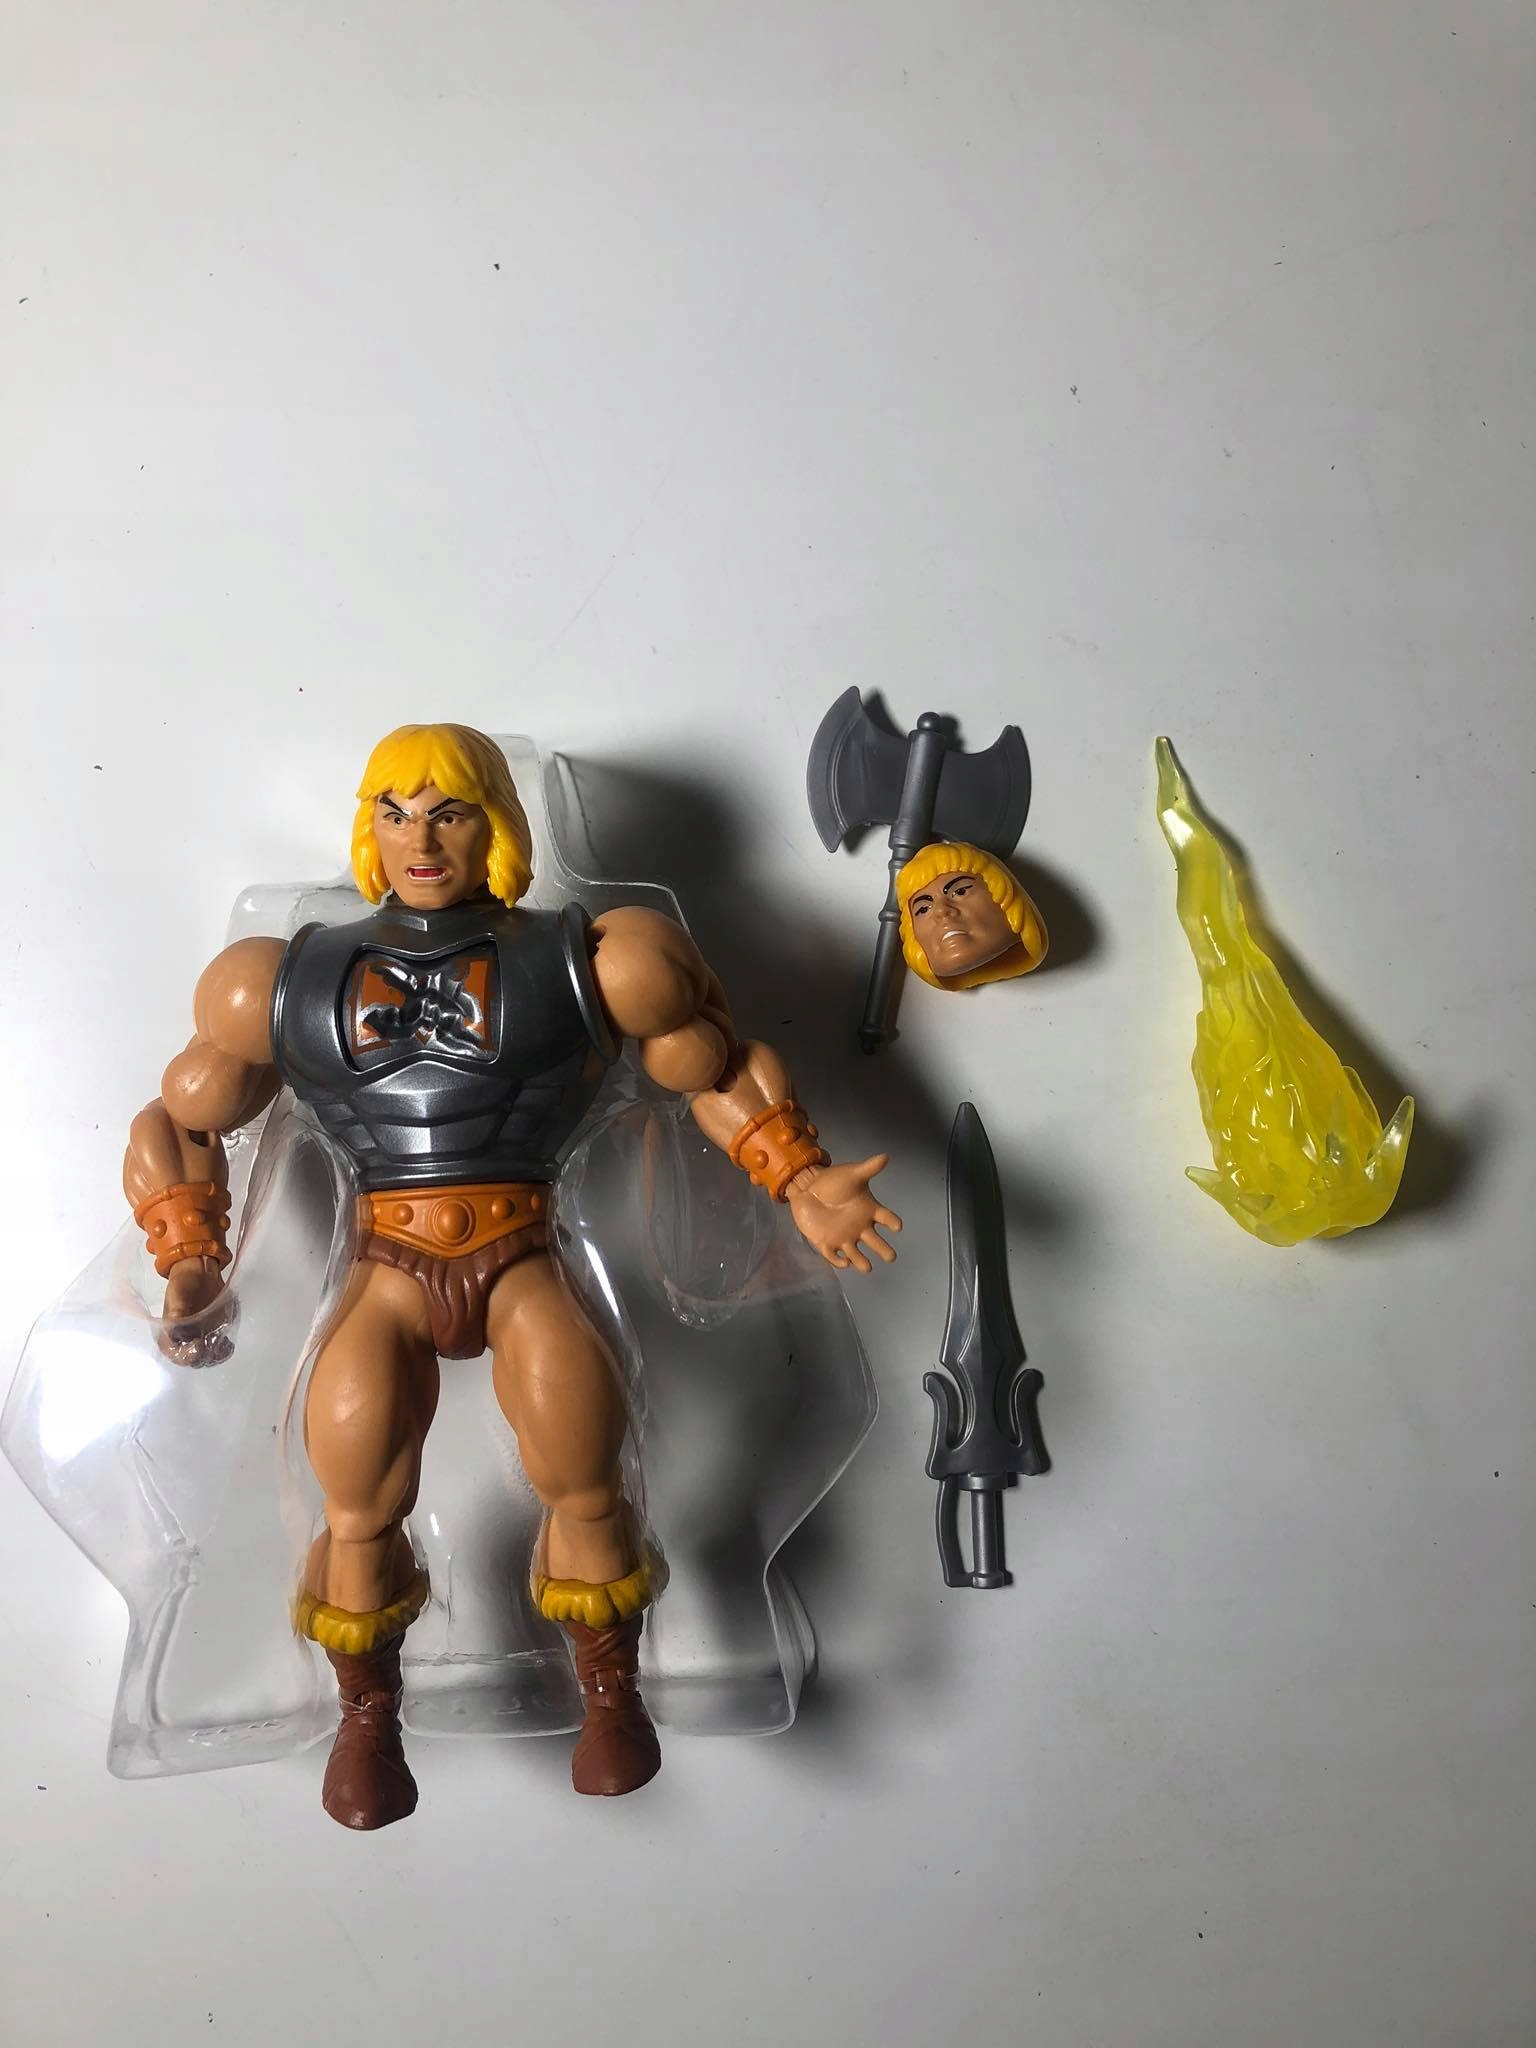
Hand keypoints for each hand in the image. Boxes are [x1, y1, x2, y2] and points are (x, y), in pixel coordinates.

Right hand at [157, 1256, 235, 1366]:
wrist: (199, 1273)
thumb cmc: (184, 1284)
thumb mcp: (177, 1297)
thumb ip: (177, 1316)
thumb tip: (177, 1332)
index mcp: (170, 1335)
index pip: (176, 1356)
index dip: (187, 1356)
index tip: (198, 1344)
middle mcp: (184, 1341)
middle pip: (195, 1360)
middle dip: (205, 1356)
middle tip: (213, 1343)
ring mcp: (200, 1338)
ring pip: (208, 1357)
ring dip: (215, 1354)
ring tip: (222, 1343)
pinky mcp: (214, 1333)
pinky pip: (219, 1348)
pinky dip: (224, 1349)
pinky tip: (227, 1343)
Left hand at [787, 1155, 901, 1273]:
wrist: (808, 1187)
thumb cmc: (833, 1182)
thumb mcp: (852, 1174)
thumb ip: (868, 1168)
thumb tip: (885, 1156)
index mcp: (868, 1211)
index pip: (886, 1218)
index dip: (893, 1223)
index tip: (897, 1226)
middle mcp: (859, 1227)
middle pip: (876, 1243)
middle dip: (884, 1251)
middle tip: (890, 1257)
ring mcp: (844, 1237)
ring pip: (857, 1255)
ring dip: (861, 1262)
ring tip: (866, 1267)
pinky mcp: (827, 1242)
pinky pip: (834, 1256)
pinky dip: (839, 1261)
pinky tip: (843, 1262)